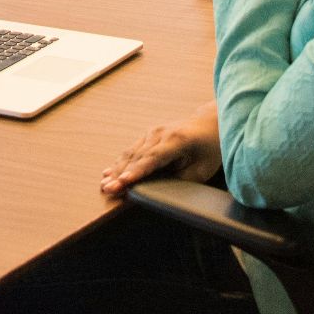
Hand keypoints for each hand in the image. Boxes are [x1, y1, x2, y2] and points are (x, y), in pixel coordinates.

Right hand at [100, 104, 221, 196]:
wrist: (209, 123)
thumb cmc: (209, 148)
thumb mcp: (203, 168)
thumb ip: (182, 179)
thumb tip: (159, 190)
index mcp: (176, 140)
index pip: (153, 158)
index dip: (137, 171)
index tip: (123, 181)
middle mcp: (160, 133)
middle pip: (137, 157)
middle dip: (120, 174)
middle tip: (107, 189)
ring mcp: (152, 132)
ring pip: (130, 153)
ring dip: (116, 170)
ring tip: (104, 184)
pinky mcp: (148, 135)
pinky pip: (131, 150)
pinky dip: (119, 163)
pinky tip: (108, 173)